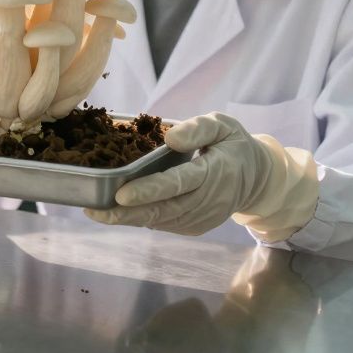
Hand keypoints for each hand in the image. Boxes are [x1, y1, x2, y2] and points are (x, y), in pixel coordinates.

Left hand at [84, 113, 317, 240]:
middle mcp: (207, 201)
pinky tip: (119, 212)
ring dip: (128, 218)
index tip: (122, 194)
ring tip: (97, 211)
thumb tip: (169, 138)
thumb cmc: (233, 146)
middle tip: (95, 211)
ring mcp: (201, 218)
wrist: (257, 179)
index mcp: (214, 172)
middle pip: (163, 210)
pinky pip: (164, 223)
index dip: (149, 190)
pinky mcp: (194, 227)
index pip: (178, 183)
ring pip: (160, 220)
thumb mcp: (223, 126)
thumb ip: (198, 128)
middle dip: (127, 213)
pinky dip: (141, 218)